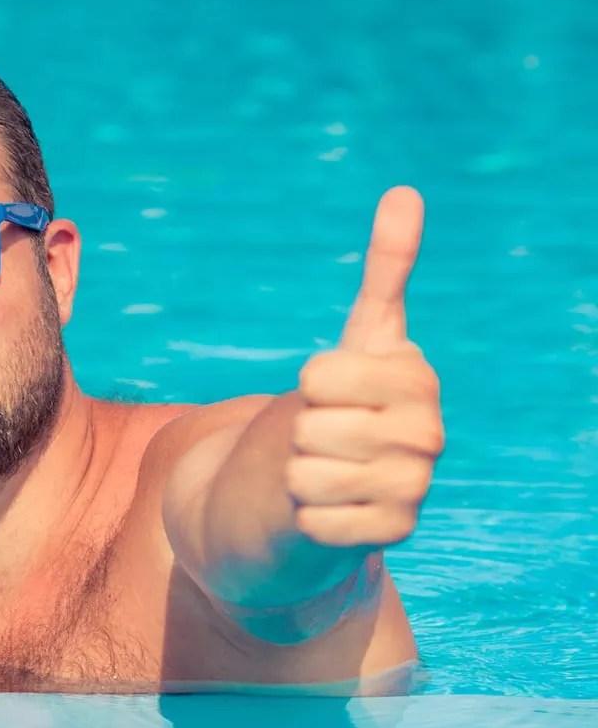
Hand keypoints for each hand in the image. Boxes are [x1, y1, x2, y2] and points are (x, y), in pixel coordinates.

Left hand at [289, 187, 443, 548]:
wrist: (340, 480)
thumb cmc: (347, 400)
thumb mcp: (364, 336)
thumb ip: (386, 269)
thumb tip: (405, 192)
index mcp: (417, 380)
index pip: (319, 376)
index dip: (309, 383)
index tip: (330, 389)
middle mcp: (428, 434)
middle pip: (310, 426)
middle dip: (300, 432)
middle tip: (325, 438)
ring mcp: (414, 486)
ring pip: (305, 473)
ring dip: (299, 475)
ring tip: (326, 471)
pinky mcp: (392, 535)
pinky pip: (313, 519)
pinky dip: (306, 515)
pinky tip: (328, 510)